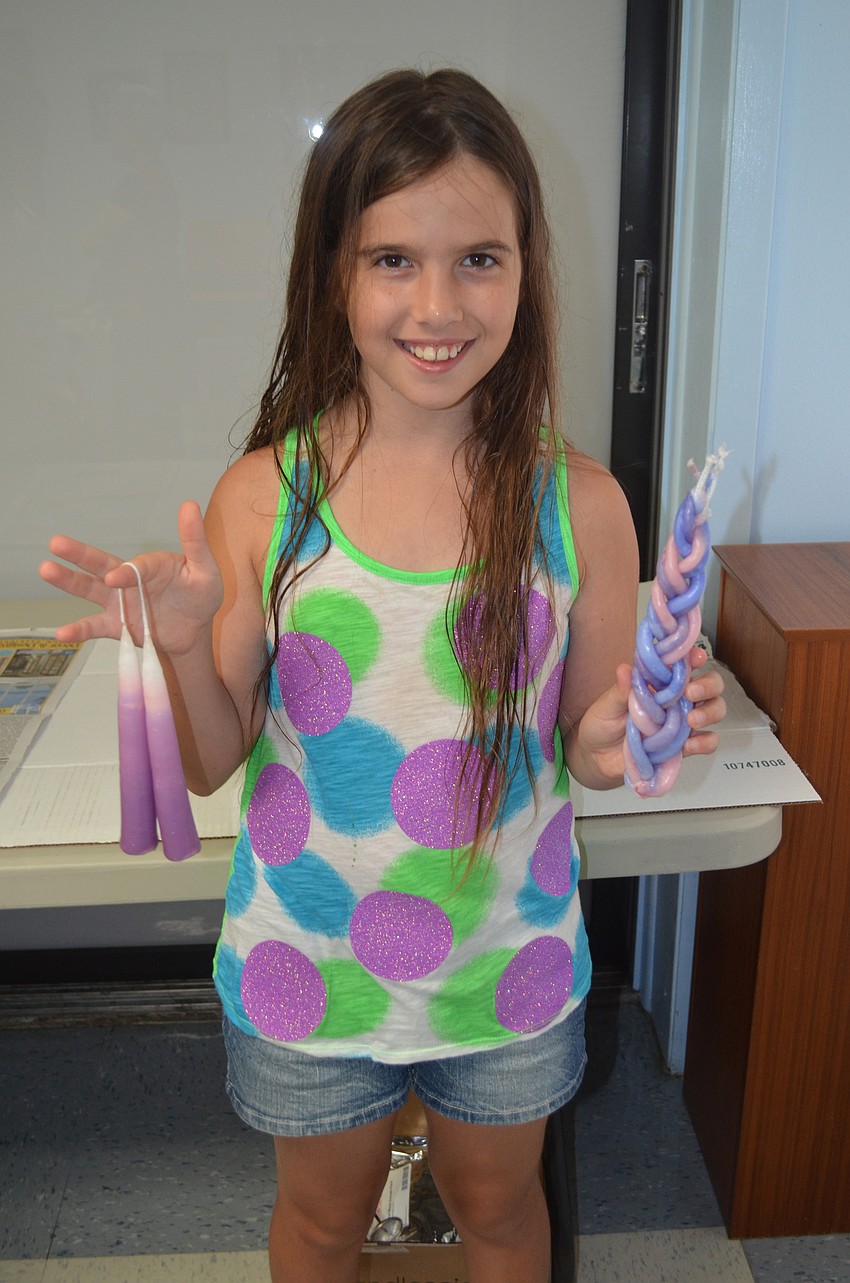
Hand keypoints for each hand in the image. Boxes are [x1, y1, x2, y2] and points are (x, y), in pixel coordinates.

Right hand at [39, 501, 223, 655]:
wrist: (196, 629)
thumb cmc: (201, 594)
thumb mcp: (205, 568)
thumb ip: (194, 541)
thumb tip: (189, 504)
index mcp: (150, 565)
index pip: (136, 567)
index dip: (125, 573)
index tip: (114, 579)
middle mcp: (128, 580)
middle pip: (100, 564)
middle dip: (78, 555)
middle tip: (56, 543)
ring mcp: (119, 602)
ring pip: (89, 589)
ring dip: (68, 581)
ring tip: (46, 570)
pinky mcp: (116, 625)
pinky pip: (94, 627)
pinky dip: (78, 630)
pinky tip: (62, 632)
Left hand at [570, 647, 726, 788]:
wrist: (597, 759)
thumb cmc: (602, 724)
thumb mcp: (606, 705)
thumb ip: (620, 691)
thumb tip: (625, 670)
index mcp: (660, 683)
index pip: (684, 664)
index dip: (695, 657)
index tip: (696, 657)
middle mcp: (677, 700)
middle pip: (710, 685)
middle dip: (708, 685)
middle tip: (692, 692)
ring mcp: (683, 723)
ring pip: (714, 710)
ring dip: (710, 712)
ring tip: (692, 720)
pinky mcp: (683, 747)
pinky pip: (707, 742)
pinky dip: (705, 742)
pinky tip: (690, 745)